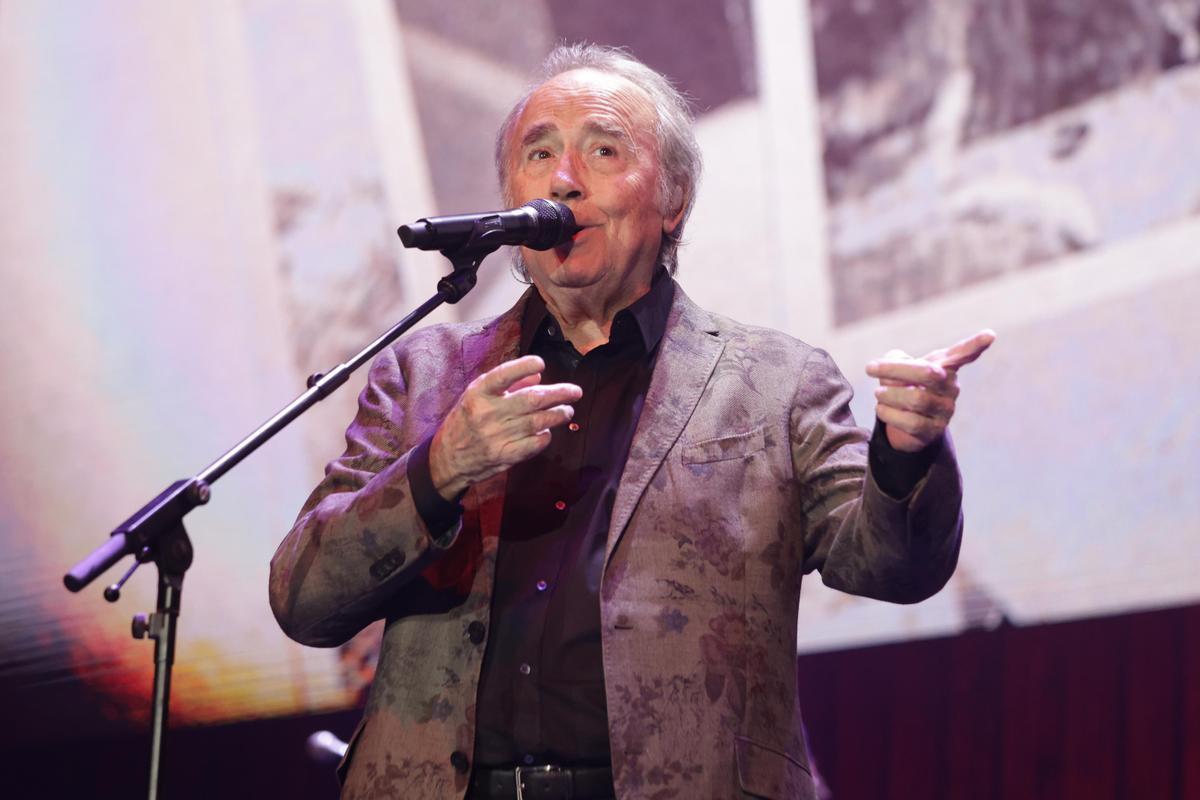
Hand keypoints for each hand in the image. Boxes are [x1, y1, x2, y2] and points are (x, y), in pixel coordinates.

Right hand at [429, 355, 581, 498]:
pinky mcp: (503, 455)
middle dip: (559, 393)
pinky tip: (548, 431)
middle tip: (576, 391)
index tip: (542, 363)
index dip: (525, 366)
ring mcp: (496, 436)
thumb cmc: (466, 421)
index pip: (504, 374)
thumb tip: (537, 375)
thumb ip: (507, 384)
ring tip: (568, 411)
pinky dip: (545, 436)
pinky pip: (533, 444)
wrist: (447, 458)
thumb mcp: (477, 396)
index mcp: (478, 393)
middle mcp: (487, 413)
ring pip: (537, 421)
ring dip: (558, 415)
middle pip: (531, 399)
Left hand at [865, 329, 994, 452]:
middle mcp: (951, 387)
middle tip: (870, 368)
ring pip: (916, 399)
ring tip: (878, 393)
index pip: (963, 354)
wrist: (905, 423)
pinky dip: (888, 413)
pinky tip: (881, 408)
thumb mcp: (899, 367)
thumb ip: (896, 360)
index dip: (976, 344)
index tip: (990, 334)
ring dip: (888, 394)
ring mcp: (945, 410)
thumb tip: (894, 369)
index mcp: (945, 366)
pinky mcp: (934, 431)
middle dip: (895, 369)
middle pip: (928, 373)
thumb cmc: (904, 385)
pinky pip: (909, 421)